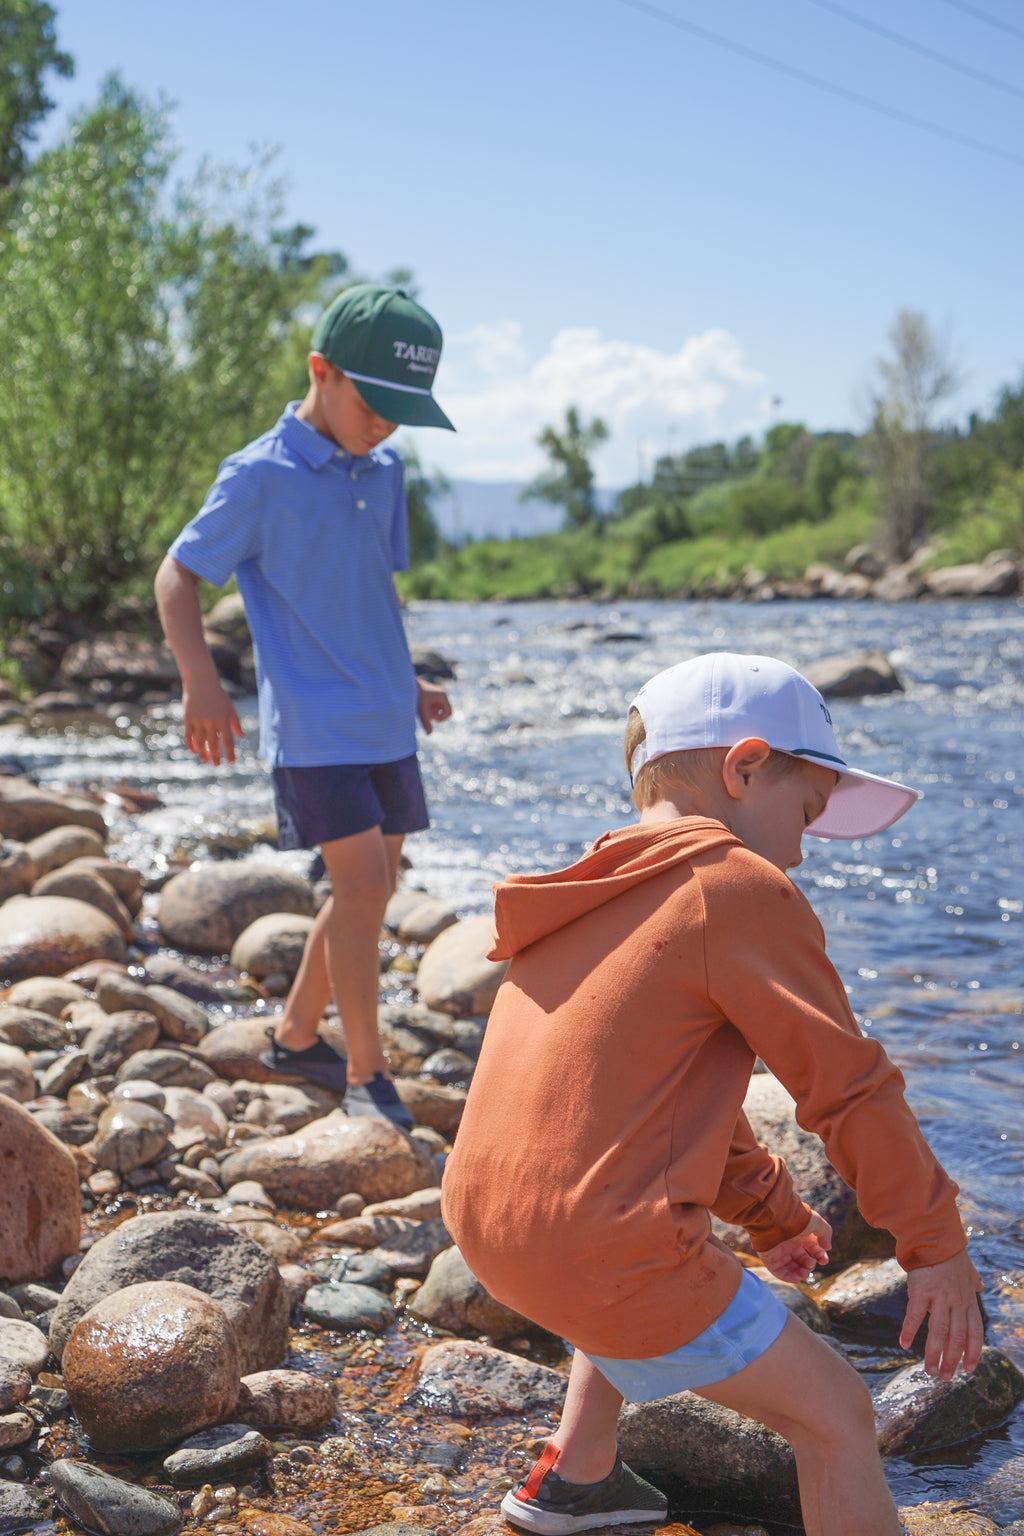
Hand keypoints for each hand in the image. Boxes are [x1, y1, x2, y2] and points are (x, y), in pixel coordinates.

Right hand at [181, 675, 242, 764]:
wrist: (200, 682)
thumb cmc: (218, 695)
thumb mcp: (229, 707)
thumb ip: (235, 722)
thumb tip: (241, 736)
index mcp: (223, 720)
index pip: (227, 741)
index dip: (229, 753)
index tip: (231, 762)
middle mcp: (211, 722)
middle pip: (213, 744)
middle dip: (215, 756)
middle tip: (216, 764)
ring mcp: (198, 721)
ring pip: (200, 742)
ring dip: (203, 753)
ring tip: (205, 759)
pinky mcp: (187, 719)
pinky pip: (189, 736)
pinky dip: (191, 744)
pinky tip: (193, 750)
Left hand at [416, 677, 451, 733]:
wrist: (406, 684)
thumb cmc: (415, 696)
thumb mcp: (421, 711)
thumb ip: (426, 722)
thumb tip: (429, 734)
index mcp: (442, 696)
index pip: (449, 712)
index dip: (441, 718)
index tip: (431, 718)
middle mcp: (441, 694)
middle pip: (444, 711)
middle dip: (435, 715)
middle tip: (426, 715)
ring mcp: (436, 694)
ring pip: (437, 709)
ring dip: (431, 713)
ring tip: (421, 711)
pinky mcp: (430, 695)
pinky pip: (433, 706)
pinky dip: (427, 709)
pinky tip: (419, 707)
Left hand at [757, 1211, 831, 1282]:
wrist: (775, 1217)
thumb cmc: (797, 1219)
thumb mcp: (817, 1222)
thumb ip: (825, 1234)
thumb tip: (827, 1248)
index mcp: (801, 1235)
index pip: (813, 1249)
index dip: (820, 1256)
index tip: (823, 1260)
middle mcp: (790, 1243)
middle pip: (802, 1260)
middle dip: (809, 1266)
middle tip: (810, 1265)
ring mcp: (779, 1251)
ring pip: (791, 1267)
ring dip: (799, 1274)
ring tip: (804, 1274)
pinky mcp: (769, 1257)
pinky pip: (777, 1271)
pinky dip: (787, 1277)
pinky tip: (796, 1279)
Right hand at [901, 1249, 983, 1379]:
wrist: (933, 1234)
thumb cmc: (949, 1250)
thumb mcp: (967, 1266)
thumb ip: (973, 1279)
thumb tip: (980, 1287)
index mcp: (968, 1300)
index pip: (974, 1332)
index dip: (973, 1352)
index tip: (968, 1370)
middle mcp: (956, 1302)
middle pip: (957, 1338)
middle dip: (952, 1361)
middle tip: (945, 1378)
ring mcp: (940, 1297)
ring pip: (939, 1333)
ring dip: (934, 1354)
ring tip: (929, 1371)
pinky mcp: (921, 1291)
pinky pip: (915, 1316)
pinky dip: (910, 1331)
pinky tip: (904, 1344)